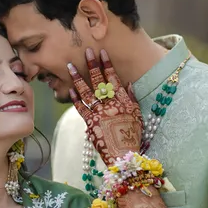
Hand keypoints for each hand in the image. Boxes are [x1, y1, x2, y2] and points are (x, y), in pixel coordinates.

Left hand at [68, 48, 142, 165]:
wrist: (123, 156)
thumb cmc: (132, 136)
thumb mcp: (137, 116)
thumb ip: (132, 98)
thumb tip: (127, 83)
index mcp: (123, 101)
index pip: (113, 79)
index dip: (107, 65)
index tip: (102, 52)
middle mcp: (110, 105)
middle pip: (99, 81)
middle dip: (92, 65)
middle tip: (86, 51)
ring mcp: (98, 113)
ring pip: (86, 92)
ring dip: (78, 78)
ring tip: (70, 66)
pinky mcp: (90, 123)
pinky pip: (80, 108)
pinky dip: (74, 98)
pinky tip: (69, 89)